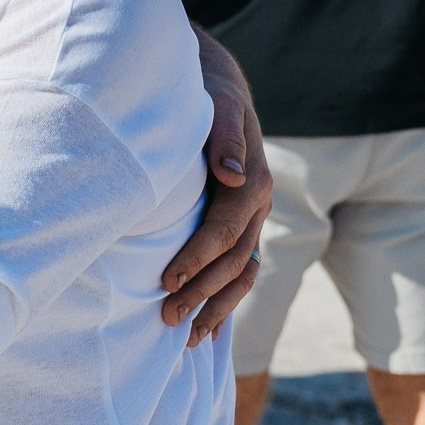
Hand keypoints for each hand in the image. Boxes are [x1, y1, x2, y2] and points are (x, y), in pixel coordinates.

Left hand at [162, 29, 272, 344]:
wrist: (218, 88)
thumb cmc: (206, 96)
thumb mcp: (216, 106)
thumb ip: (223, 136)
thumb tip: (228, 173)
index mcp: (253, 179)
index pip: (225, 229)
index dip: (196, 257)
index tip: (165, 280)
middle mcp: (259, 202)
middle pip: (234, 259)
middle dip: (202, 291)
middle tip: (166, 316)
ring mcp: (254, 218)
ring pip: (243, 273)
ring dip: (217, 306)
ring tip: (187, 337)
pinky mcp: (242, 226)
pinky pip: (241, 270)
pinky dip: (225, 299)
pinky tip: (205, 327)